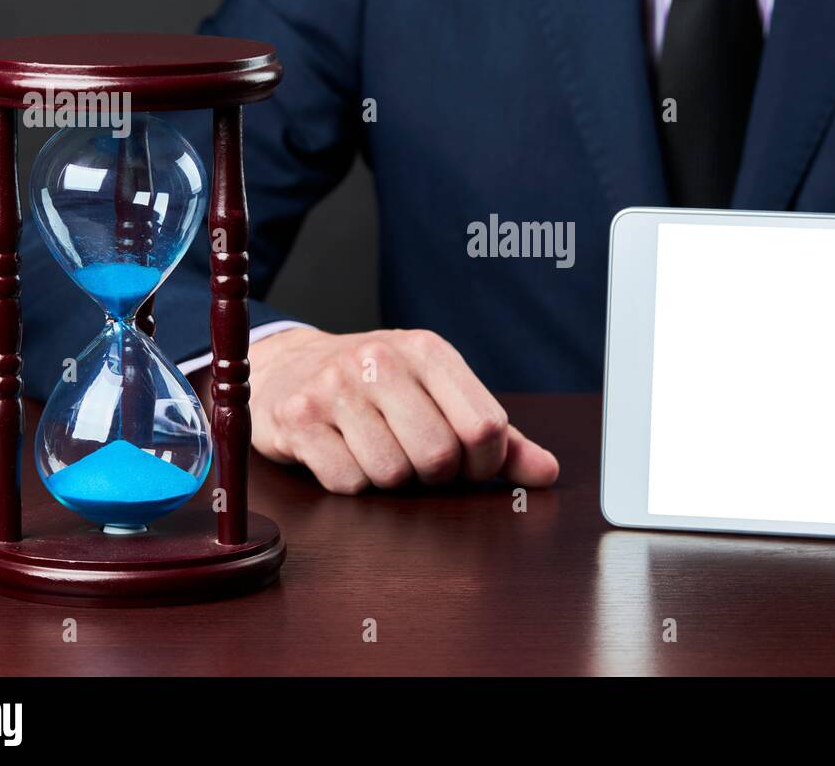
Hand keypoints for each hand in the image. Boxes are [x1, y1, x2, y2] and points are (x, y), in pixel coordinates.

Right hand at [244, 326, 559, 493]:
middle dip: (434, 475)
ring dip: (391, 480)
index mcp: (428, 351)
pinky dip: (352, 482)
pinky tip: (342, 453)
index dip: (485, 462)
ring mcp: (335, 388)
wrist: (288, 366)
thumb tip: (547, 473)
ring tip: (377, 450)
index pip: (485, 426)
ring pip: (391, 475)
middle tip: (417, 460)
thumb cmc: (376, 387)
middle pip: (439, 456)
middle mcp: (381, 361)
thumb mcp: (439, 394)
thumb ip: (497, 437)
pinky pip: (347, 482)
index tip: (469, 463)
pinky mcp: (298, 419)